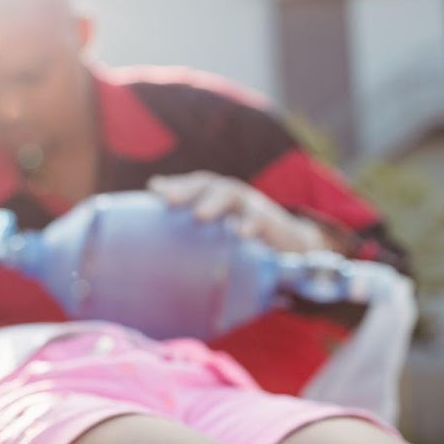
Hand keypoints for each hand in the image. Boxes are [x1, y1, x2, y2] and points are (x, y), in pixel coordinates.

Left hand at [149, 172, 334, 253]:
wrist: (289, 246)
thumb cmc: (244, 238)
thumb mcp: (220, 235)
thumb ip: (195, 237)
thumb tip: (162, 259)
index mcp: (216, 197)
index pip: (193, 185)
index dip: (174, 184)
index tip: (154, 189)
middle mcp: (231, 195)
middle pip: (207, 184)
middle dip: (187, 189)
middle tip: (169, 200)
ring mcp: (251, 205)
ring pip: (231, 195)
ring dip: (214, 202)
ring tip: (199, 215)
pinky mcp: (271, 221)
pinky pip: (259, 219)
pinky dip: (250, 224)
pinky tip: (241, 234)